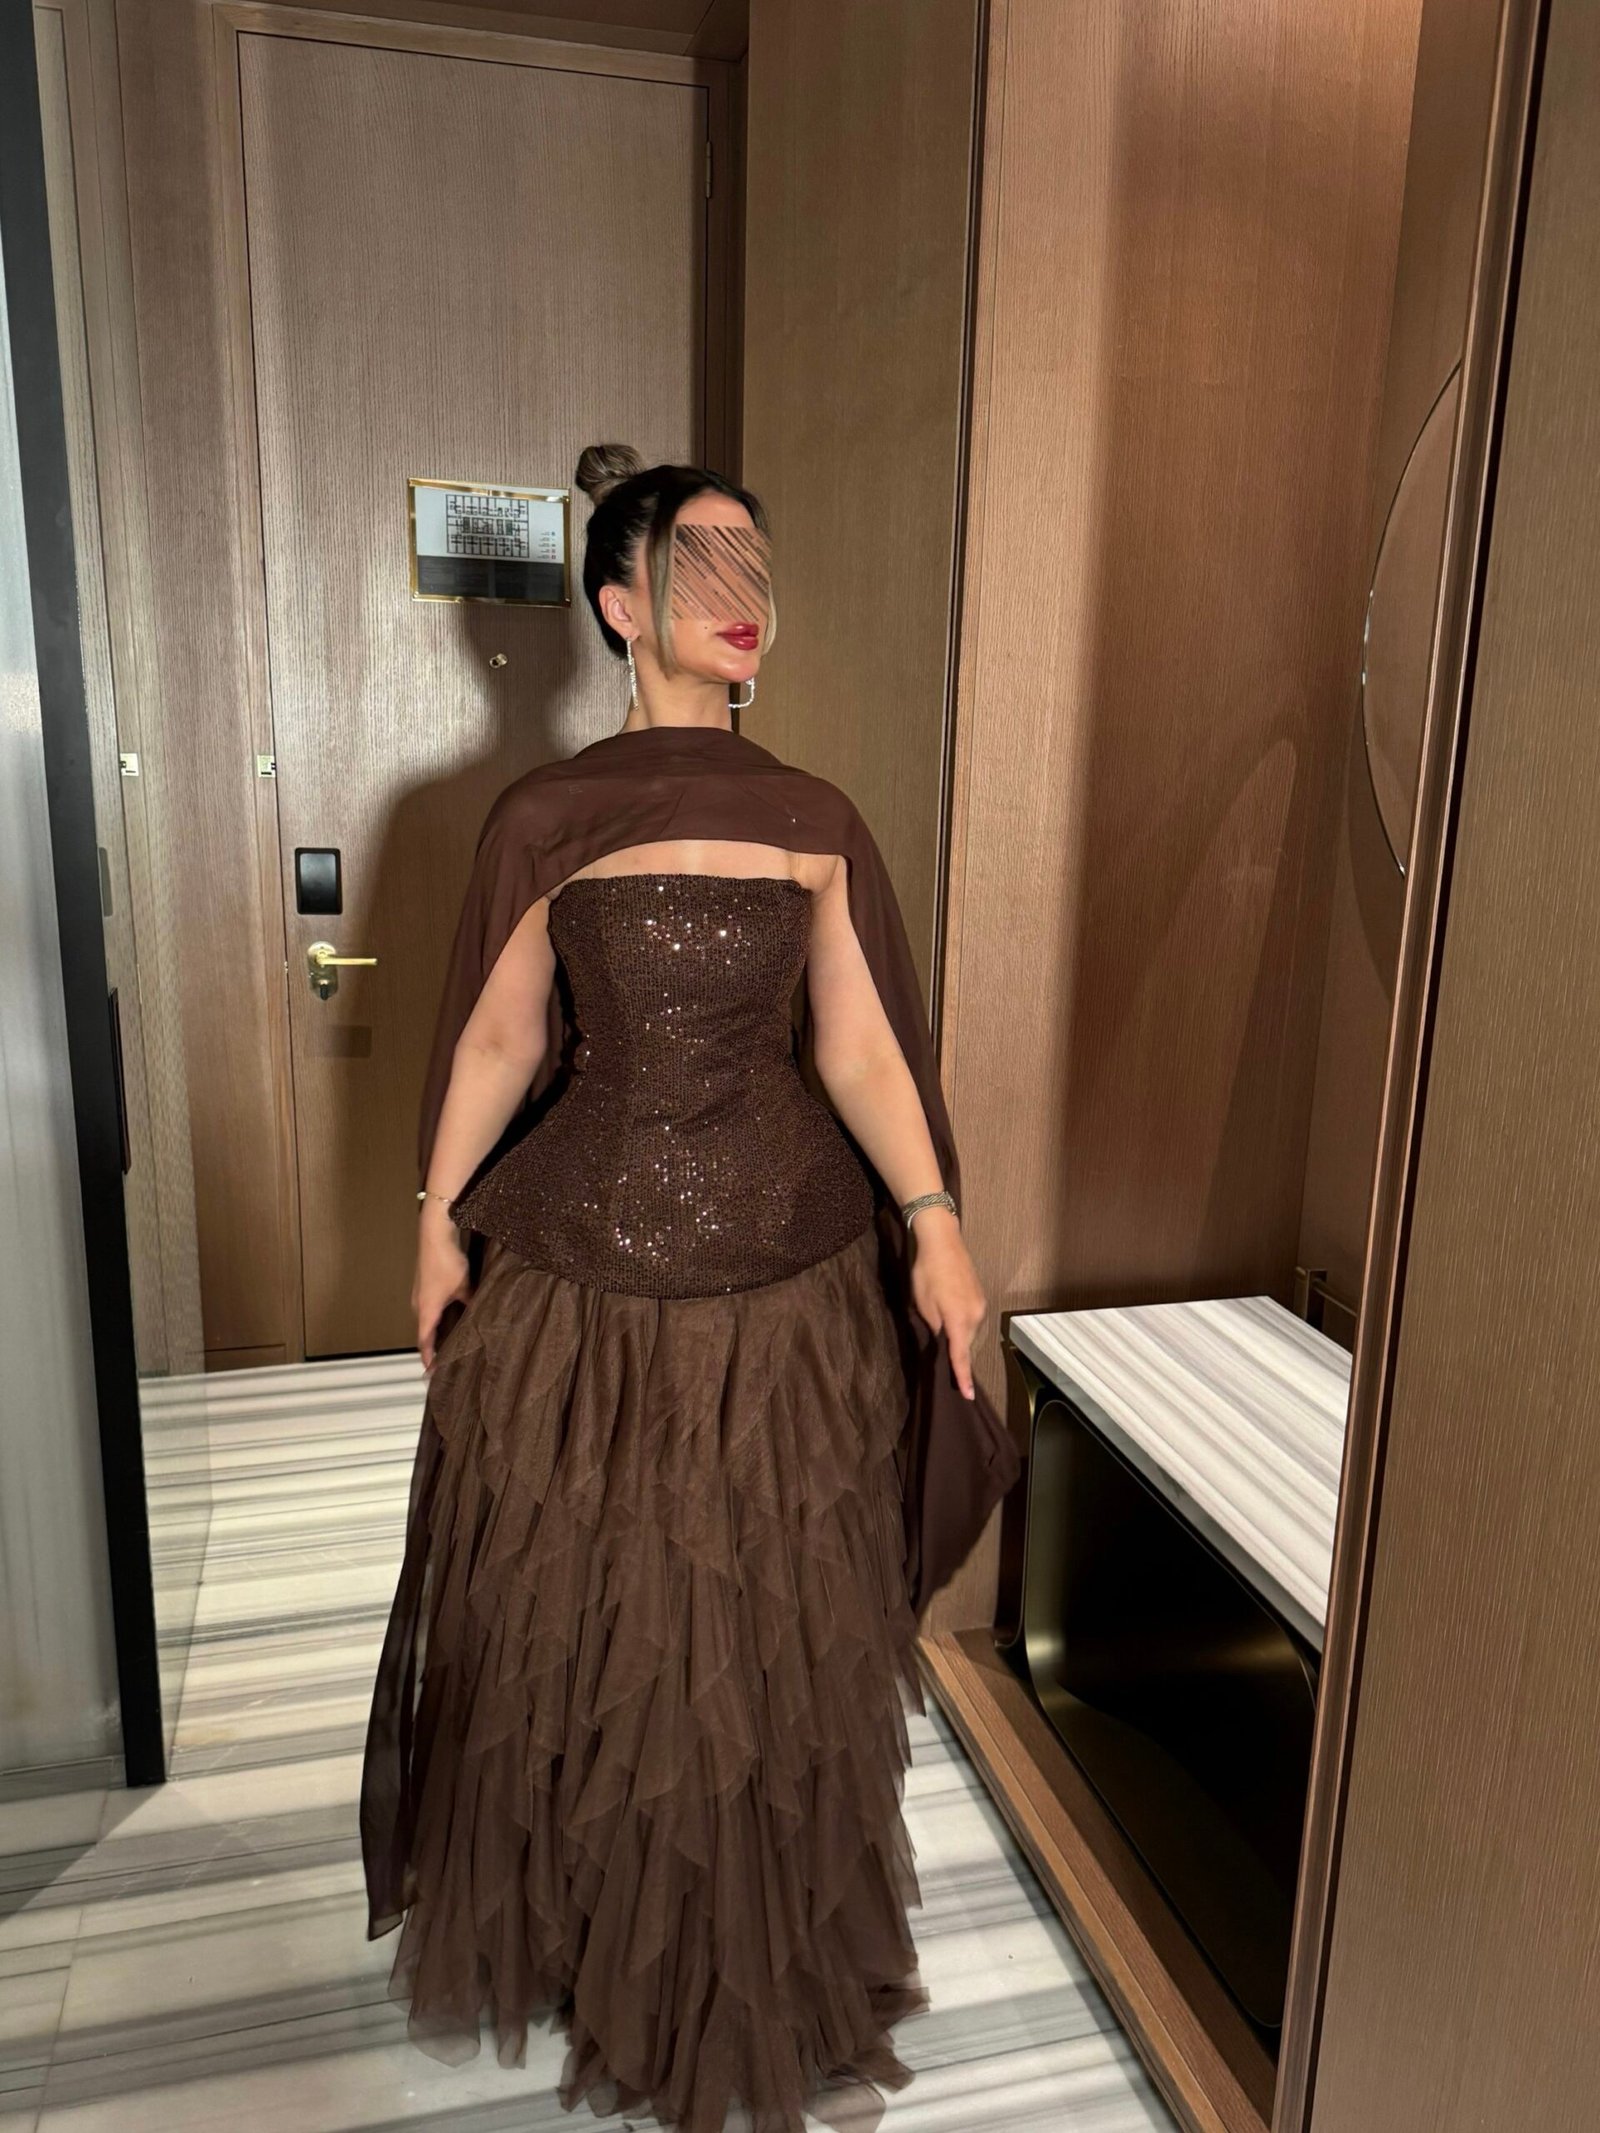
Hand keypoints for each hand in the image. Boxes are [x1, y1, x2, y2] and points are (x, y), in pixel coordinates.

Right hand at [414, 1208, 470, 1372]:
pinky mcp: (423, 1285)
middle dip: (433, 1348)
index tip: (431, 1373)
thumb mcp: (463, 1287)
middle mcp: (419, 1305)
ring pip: (427, 1320)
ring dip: (435, 1332)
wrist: (435, 1235)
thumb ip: (471, 1303)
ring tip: (449, 1343)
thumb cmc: (446, 1262)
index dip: (429, 1358)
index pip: (424, 1341)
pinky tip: (450, 1317)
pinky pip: (429, 1309)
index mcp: (426, 1310)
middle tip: (444, 1361)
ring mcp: (419, 1294)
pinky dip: (437, 1318)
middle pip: (424, 1333)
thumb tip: (482, 1315)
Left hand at [906, 1208, 987, 1399]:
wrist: (943, 1241)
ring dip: (958, 1335)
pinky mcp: (980, 1297)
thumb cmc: (927, 1272)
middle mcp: (975, 1315)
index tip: (968, 1395)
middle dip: (957, 1355)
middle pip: (965, 1344)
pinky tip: (950, 1315)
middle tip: (945, 1365)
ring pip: (968, 1331)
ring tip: (941, 1329)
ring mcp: (980, 1305)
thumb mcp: (923, 1304)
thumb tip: (942, 1340)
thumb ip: (935, 1327)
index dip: (963, 1376)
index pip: (961, 1356)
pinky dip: (962, 1324)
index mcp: (959, 1320)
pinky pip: (971, 1319)